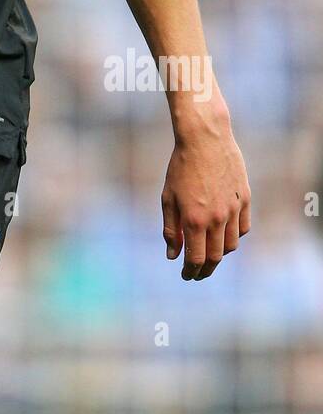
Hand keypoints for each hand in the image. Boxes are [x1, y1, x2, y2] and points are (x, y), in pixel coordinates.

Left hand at [161, 114, 250, 279]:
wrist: (205, 138)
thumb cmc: (181, 166)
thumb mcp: (168, 197)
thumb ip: (171, 229)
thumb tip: (173, 256)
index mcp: (194, 219)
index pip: (196, 258)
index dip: (191, 271)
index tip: (186, 275)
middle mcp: (216, 218)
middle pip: (215, 257)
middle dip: (205, 269)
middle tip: (198, 273)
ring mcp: (233, 209)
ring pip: (231, 245)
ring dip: (220, 254)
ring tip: (209, 253)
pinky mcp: (245, 199)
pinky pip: (243, 228)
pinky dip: (234, 236)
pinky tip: (224, 235)